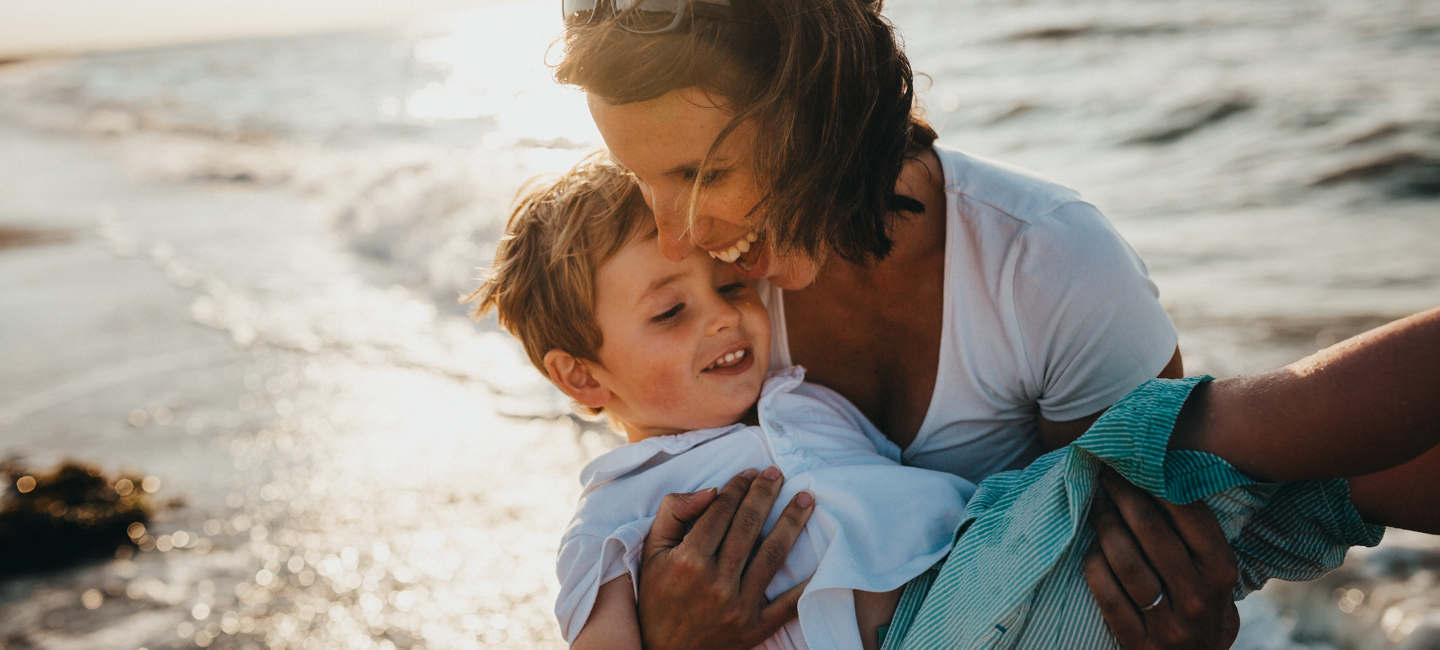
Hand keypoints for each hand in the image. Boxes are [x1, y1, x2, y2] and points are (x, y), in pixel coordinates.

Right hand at [638, 466, 815, 649]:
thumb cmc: (657, 596)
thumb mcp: (651, 552)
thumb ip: (674, 513)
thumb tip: (711, 490)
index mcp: (688, 561)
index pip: (720, 512)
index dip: (737, 487)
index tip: (749, 473)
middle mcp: (715, 583)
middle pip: (748, 527)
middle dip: (765, 494)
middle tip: (778, 474)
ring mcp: (738, 607)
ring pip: (772, 555)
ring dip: (792, 523)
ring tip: (806, 499)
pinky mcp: (755, 628)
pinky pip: (789, 604)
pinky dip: (807, 583)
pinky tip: (823, 558)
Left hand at [1083, 468, 1239, 649]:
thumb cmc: (1203, 604)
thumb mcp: (1216, 573)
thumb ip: (1197, 537)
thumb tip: (1162, 476)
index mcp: (1220, 572)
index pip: (1190, 517)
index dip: (1158, 485)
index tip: (1135, 464)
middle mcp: (1197, 597)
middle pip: (1151, 533)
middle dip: (1124, 496)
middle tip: (1107, 476)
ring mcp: (1167, 623)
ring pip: (1125, 562)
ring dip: (1105, 526)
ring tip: (1097, 506)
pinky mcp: (1138, 642)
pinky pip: (1106, 594)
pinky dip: (1094, 565)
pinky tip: (1090, 548)